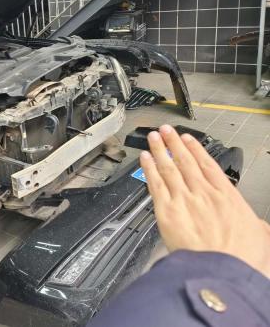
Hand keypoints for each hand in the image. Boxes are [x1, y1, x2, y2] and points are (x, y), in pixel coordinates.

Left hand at [140, 124, 269, 278]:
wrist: (220, 272)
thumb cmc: (240, 258)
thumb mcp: (261, 237)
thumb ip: (258, 227)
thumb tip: (260, 228)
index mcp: (226, 197)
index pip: (208, 165)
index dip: (196, 150)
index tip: (188, 140)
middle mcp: (203, 193)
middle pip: (185, 162)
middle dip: (174, 143)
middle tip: (166, 131)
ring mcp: (183, 200)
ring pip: (168, 168)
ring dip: (159, 150)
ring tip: (153, 138)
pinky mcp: (166, 211)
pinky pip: (155, 184)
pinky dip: (149, 169)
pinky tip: (144, 159)